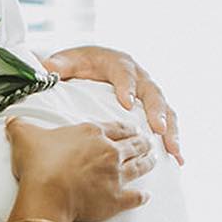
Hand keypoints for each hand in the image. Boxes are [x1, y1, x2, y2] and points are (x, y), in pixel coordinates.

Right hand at [7, 117, 153, 221]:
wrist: (47, 193)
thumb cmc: (38, 163)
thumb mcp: (25, 136)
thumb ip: (20, 126)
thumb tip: (12, 120)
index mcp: (93, 133)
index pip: (117, 127)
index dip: (126, 128)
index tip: (133, 129)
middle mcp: (110, 151)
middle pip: (134, 144)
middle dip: (143, 143)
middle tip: (147, 143)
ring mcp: (116, 175)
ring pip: (140, 166)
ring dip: (148, 163)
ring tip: (152, 160)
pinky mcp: (116, 199)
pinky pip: (136, 197)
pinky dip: (142, 196)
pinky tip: (146, 196)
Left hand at [42, 45, 182, 163]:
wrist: (91, 63)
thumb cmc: (79, 64)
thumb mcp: (66, 62)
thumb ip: (56, 66)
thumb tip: (44, 69)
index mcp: (117, 63)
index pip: (123, 73)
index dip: (126, 87)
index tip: (126, 103)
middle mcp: (138, 76)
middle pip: (152, 92)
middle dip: (156, 111)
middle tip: (158, 129)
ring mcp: (147, 93)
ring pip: (165, 109)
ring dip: (171, 130)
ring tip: (173, 150)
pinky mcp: (152, 108)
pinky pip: (167, 123)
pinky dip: (173, 140)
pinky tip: (178, 159)